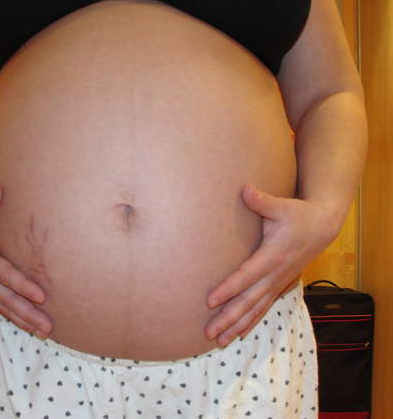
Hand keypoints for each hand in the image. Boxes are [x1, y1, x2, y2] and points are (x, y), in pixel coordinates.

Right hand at [0, 181, 51, 337]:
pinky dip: (15, 318)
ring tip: (45, 332)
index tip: (42, 296)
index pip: (5, 274)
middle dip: (28, 313)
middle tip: (48, 326)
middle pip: (7, 299)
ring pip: (4, 307)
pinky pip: (0, 307)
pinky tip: (31, 327)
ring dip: (24, 321)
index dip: (23, 286)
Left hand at [204, 183, 337, 345]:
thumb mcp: (282, 206)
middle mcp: (275, 275)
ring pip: (256, 309)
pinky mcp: (279, 286)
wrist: (322, 227)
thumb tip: (245, 189)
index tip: (210, 300)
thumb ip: (262, 201)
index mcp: (272, 256)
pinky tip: (237, 334)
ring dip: (237, 325)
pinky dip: (250, 322)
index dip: (228, 289)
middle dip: (228, 317)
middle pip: (249, 301)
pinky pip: (263, 308)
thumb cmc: (298, 214)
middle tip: (208, 332)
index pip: (246, 276)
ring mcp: (278, 283)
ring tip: (218, 340)